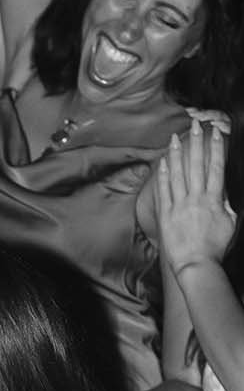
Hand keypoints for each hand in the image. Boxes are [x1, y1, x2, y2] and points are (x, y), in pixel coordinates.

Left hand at [157, 119, 236, 276]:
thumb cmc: (215, 247)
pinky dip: (162, 175)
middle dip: (196, 143)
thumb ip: (226, 205)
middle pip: (197, 165)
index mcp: (214, 200)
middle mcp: (196, 199)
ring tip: (174, 138)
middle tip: (195, 125)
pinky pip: (164, 191)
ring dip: (176, 154)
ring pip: (177, 174)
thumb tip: (224, 193)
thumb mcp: (230, 223)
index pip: (216, 167)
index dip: (216, 148)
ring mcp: (179, 206)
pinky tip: (161, 162)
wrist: (195, 265)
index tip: (215, 133)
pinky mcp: (166, 215)